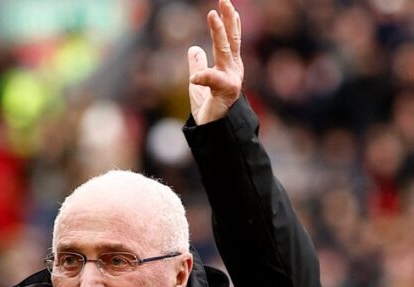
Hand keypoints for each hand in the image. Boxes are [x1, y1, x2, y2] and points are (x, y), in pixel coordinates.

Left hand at [187, 0, 243, 124]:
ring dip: (219, 32)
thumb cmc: (209, 109)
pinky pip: (213, 80)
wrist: (215, 132)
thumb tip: (193, 48)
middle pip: (230, 40)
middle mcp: (233, 70)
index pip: (229, 40)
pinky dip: (203, 76)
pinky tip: (194, 77)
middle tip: (224, 0)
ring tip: (212, 16)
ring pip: (224, 51)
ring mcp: (231, 80)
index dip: (228, 23)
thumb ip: (198, 65)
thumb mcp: (199, 83)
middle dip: (228, 19)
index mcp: (228, 67)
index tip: (225, 6)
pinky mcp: (226, 92)